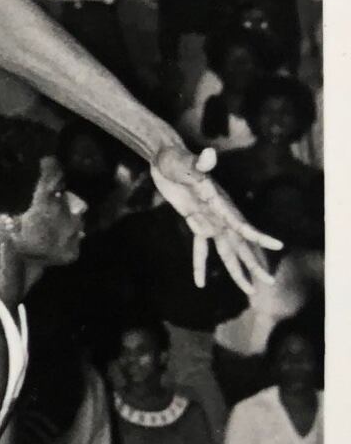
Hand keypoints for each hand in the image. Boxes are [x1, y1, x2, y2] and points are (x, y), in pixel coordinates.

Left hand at [150, 142, 279, 295]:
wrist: (165, 158)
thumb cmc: (176, 158)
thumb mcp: (185, 161)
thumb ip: (199, 162)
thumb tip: (209, 154)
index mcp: (220, 202)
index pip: (242, 223)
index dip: (258, 236)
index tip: (278, 246)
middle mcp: (219, 214)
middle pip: (240, 244)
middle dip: (254, 263)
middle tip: (269, 282)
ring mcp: (209, 219)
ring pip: (226, 250)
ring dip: (236, 270)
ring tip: (249, 289)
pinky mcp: (195, 222)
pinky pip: (201, 248)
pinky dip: (200, 265)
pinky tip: (200, 283)